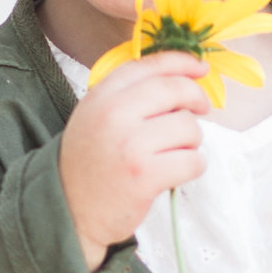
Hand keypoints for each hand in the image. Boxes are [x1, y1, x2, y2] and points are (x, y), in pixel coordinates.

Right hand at [58, 52, 207, 269]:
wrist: (70, 210)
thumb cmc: (89, 164)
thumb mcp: (96, 116)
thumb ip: (129, 96)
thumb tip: (182, 79)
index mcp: (102, 96)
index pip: (150, 65)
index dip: (181, 62)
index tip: (201, 68)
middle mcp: (114, 114)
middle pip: (176, 90)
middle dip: (197, 99)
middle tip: (201, 111)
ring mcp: (130, 145)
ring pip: (189, 128)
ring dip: (190, 142)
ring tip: (172, 154)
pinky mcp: (146, 176)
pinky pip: (193, 161)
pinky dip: (192, 167)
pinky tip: (174, 173)